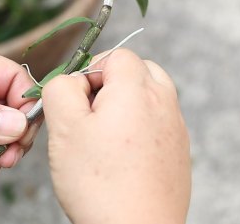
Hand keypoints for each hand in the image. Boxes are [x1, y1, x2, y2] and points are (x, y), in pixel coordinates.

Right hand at [42, 49, 190, 223]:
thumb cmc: (99, 184)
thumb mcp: (64, 127)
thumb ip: (61, 89)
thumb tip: (70, 80)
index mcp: (137, 89)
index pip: (115, 55)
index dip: (90, 72)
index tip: (76, 102)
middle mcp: (164, 102)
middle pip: (139, 71)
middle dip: (111, 85)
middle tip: (90, 116)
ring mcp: (176, 128)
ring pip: (150, 97)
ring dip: (126, 107)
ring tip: (104, 138)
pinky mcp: (179, 153)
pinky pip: (158, 125)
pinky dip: (139, 130)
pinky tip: (122, 159)